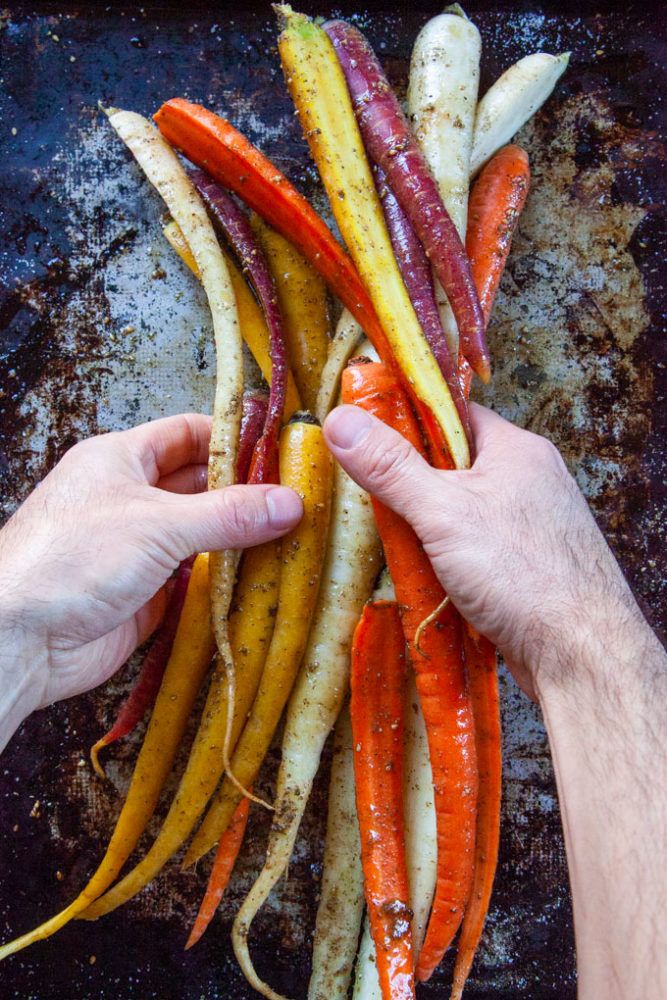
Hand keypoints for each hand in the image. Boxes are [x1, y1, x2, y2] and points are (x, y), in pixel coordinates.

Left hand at [0, 413, 301, 743]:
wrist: (20, 639)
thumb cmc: (68, 560)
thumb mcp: (157, 524)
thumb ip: (227, 513)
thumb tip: (288, 502)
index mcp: (120, 460)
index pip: (188, 434)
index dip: (234, 437)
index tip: (281, 448)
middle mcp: (129, 499)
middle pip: (200, 485)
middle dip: (245, 491)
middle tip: (298, 498)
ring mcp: (138, 548)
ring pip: (201, 534)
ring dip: (240, 538)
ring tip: (293, 537)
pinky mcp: (146, 594)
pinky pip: (196, 580)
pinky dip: (226, 579)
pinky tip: (261, 578)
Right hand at [324, 401, 642, 699]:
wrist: (582, 655)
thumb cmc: (521, 574)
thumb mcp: (443, 512)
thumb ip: (391, 467)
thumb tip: (341, 421)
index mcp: (518, 449)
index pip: (453, 415)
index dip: (409, 422)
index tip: (368, 438)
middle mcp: (532, 480)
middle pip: (456, 465)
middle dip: (414, 484)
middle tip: (376, 499)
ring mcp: (535, 525)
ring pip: (466, 511)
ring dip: (431, 528)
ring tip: (401, 544)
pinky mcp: (532, 565)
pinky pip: (480, 547)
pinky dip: (452, 559)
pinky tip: (432, 577)